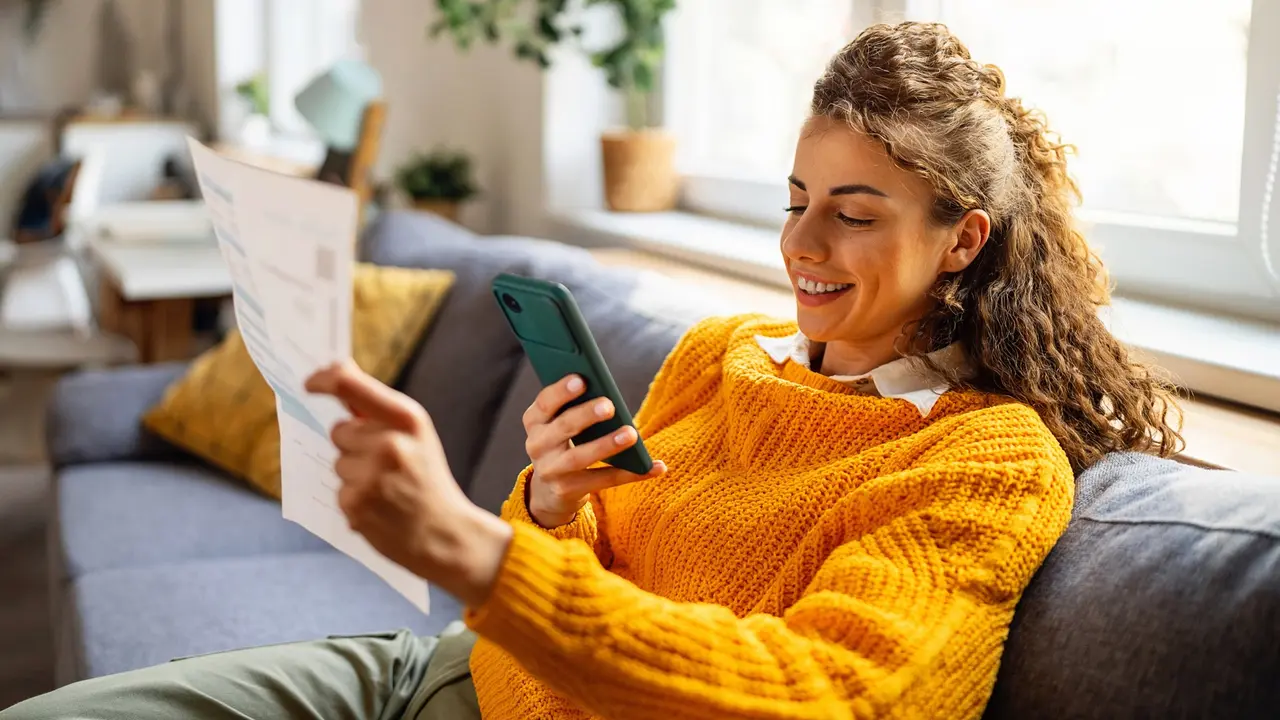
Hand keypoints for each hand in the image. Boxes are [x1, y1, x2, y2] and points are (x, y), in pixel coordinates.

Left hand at [305, 361, 511, 606]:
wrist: (445, 534)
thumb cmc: (427, 479)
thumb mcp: (416, 435)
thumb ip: (378, 408)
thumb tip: (337, 372)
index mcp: (407, 419)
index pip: (349, 384)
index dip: (323, 379)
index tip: (311, 383)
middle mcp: (389, 443)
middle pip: (339, 429)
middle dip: (354, 444)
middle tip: (385, 464)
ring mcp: (371, 475)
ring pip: (337, 461)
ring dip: (355, 473)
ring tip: (386, 488)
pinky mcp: (356, 503)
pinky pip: (339, 489)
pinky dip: (355, 498)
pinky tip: (380, 506)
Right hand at [523, 374, 665, 527]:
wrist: (549, 491)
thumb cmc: (563, 443)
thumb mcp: (559, 424)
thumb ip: (575, 407)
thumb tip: (609, 395)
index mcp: (535, 421)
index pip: (544, 403)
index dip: (561, 391)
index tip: (581, 379)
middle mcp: (537, 445)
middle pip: (563, 427)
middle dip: (586, 415)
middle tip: (609, 405)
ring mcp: (550, 470)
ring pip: (579, 457)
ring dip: (606, 445)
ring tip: (631, 434)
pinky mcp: (567, 490)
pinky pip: (603, 480)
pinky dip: (631, 474)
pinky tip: (655, 467)